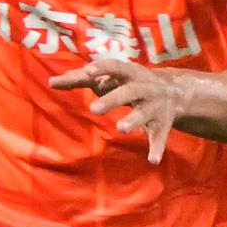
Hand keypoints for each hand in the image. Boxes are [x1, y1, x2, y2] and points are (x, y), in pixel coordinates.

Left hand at [51, 56, 194, 163]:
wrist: (174, 91)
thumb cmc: (130, 82)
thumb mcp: (112, 77)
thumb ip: (83, 79)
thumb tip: (51, 81)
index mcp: (129, 72)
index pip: (114, 66)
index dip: (101, 68)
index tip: (86, 72)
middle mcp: (143, 87)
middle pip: (128, 91)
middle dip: (113, 99)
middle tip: (94, 109)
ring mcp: (154, 106)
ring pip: (143, 113)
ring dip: (133, 120)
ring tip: (121, 129)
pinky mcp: (162, 124)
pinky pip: (159, 137)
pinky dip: (157, 148)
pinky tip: (152, 160)